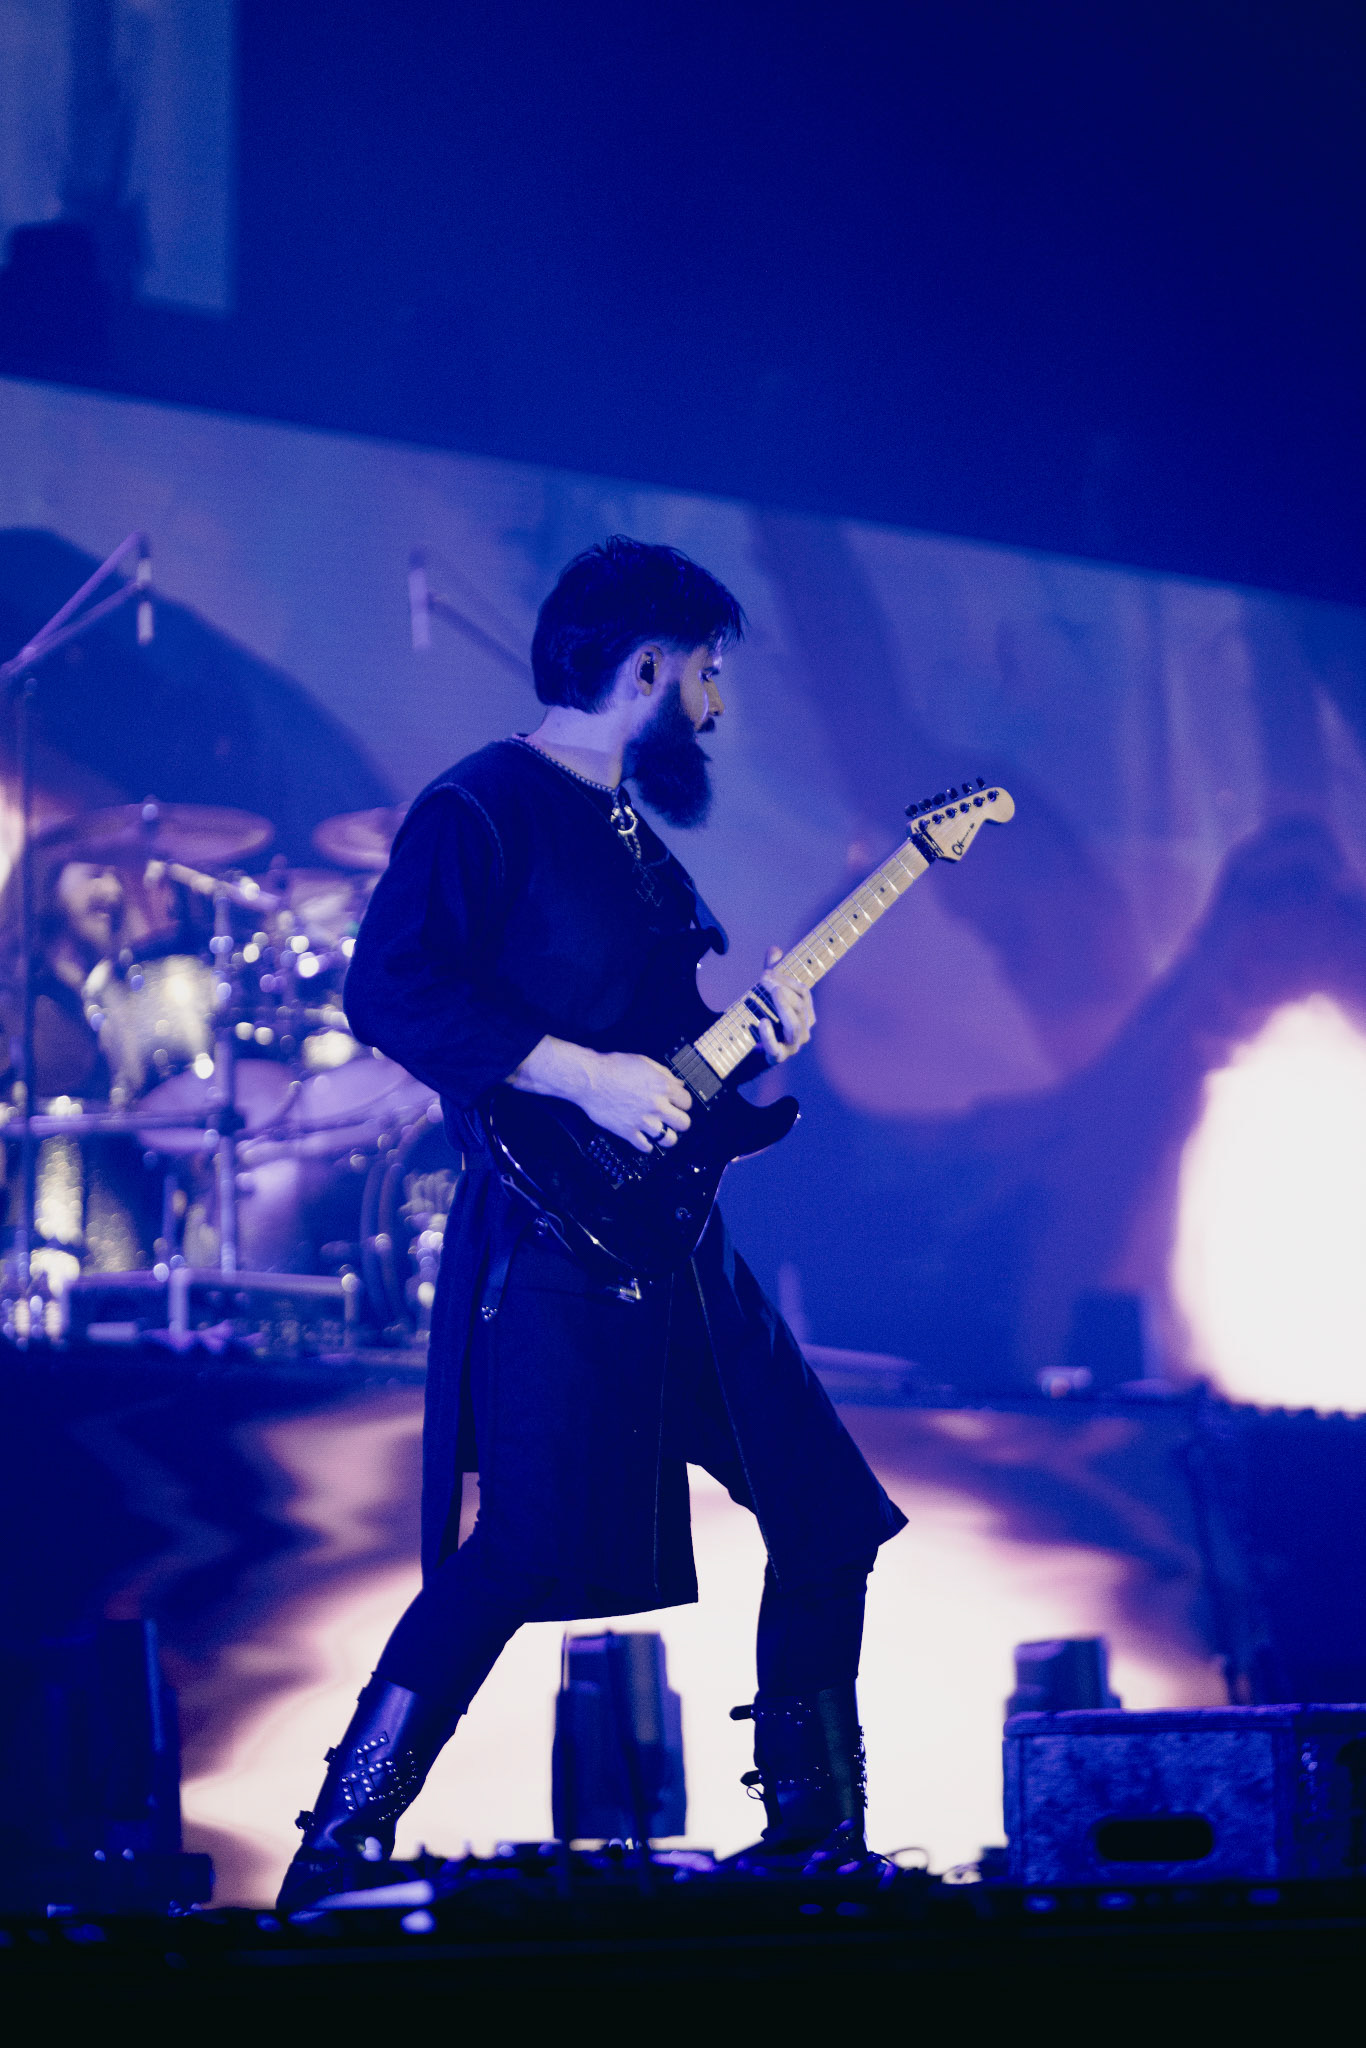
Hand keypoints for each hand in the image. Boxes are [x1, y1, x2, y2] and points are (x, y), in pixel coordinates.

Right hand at [577, 1051, 693, 1153]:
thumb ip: (664, 1074)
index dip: (683, 1103)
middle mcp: (657, 1106)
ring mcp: (643, 1121)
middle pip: (684, 1124)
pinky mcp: (628, 1131)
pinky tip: (645, 1141)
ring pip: (668, 1139)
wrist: (589, 1079)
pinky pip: (645, 1147)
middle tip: (673, 1121)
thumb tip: (678, 1084)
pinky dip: (647, 1146)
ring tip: (662, 1134)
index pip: (687, 1102)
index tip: (678, 1105)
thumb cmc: (613, 1066)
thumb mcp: (644, 1062)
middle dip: (680, 1122)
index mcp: (663, 1087)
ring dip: (667, 1137)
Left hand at [756, 945, 814, 1063]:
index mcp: (806, 1014)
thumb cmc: (766, 1018)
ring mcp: (792, 1046)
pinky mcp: (777, 1057)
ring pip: (795, 1026)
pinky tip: (762, 1022)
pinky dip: (769, 1036)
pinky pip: (776, 1048)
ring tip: (774, 992)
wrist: (753, 1051)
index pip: (803, 992)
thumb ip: (772, 972)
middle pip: (800, 1007)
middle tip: (764, 977)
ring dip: (784, 1007)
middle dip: (783, 989)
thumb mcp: (767, 993)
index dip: (786, 979)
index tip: (767, 970)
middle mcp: (804, 1030)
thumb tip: (774, 949)